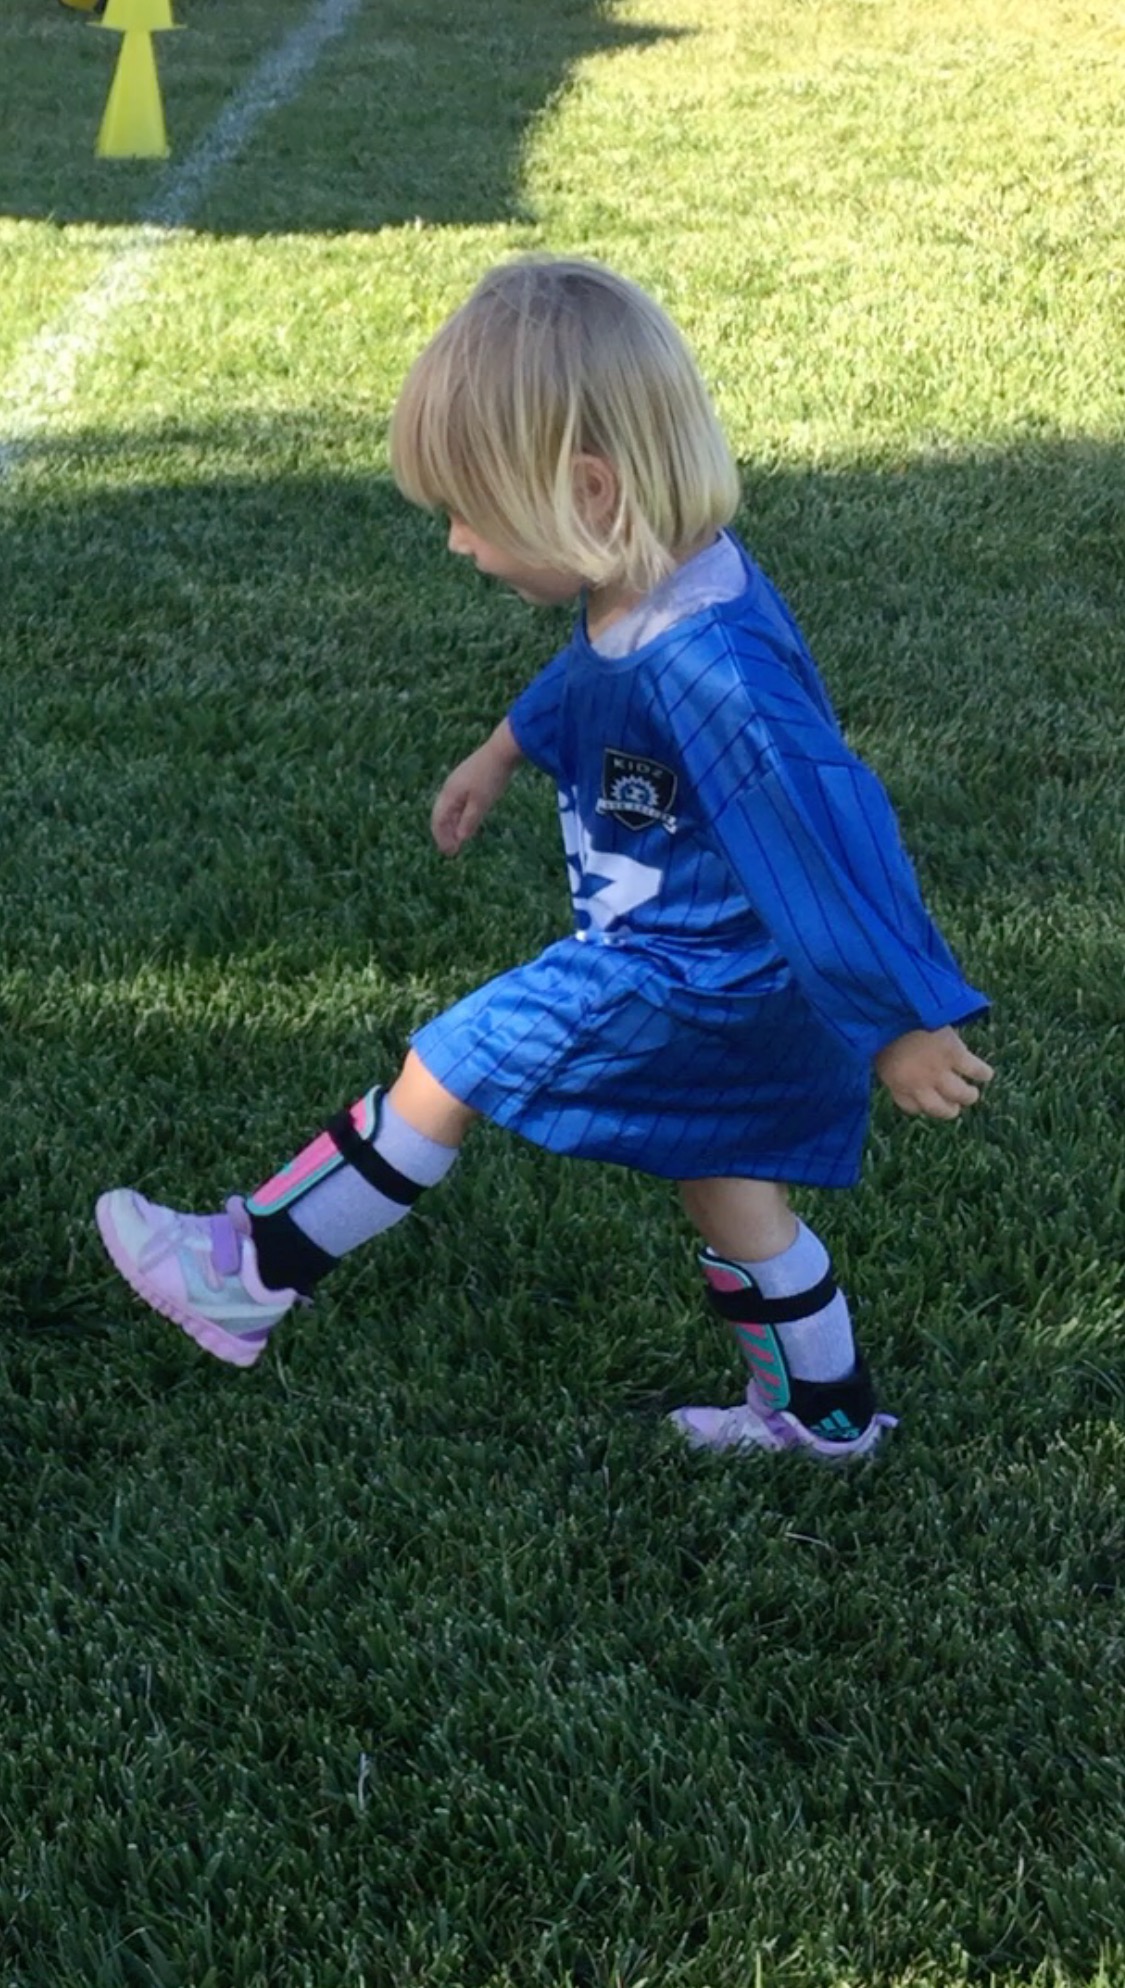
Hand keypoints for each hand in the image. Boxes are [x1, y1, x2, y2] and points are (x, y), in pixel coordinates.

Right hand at [431, 720, 522, 854]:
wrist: (502, 750)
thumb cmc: (491, 777)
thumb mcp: (481, 803)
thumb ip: (469, 822)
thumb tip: (460, 838)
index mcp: (449, 794)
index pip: (438, 821)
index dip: (442, 838)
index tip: (450, 853)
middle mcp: (449, 788)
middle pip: (441, 815)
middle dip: (445, 834)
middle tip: (452, 851)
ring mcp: (458, 783)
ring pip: (450, 809)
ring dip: (453, 825)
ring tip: (459, 839)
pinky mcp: (468, 779)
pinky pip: (458, 802)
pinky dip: (460, 816)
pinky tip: (468, 822)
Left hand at [874, 1026, 993, 1119]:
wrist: (894, 1006)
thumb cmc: (881, 1024)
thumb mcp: (876, 1050)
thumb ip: (890, 1064)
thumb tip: (895, 1065)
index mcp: (897, 1084)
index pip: (912, 1107)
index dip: (922, 1105)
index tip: (926, 1100)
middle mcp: (919, 1084)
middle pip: (940, 1110)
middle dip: (949, 1110)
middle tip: (954, 1106)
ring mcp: (939, 1070)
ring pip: (962, 1095)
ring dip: (968, 1096)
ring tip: (972, 1093)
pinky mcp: (955, 1053)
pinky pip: (975, 1070)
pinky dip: (983, 1073)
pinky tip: (986, 1074)